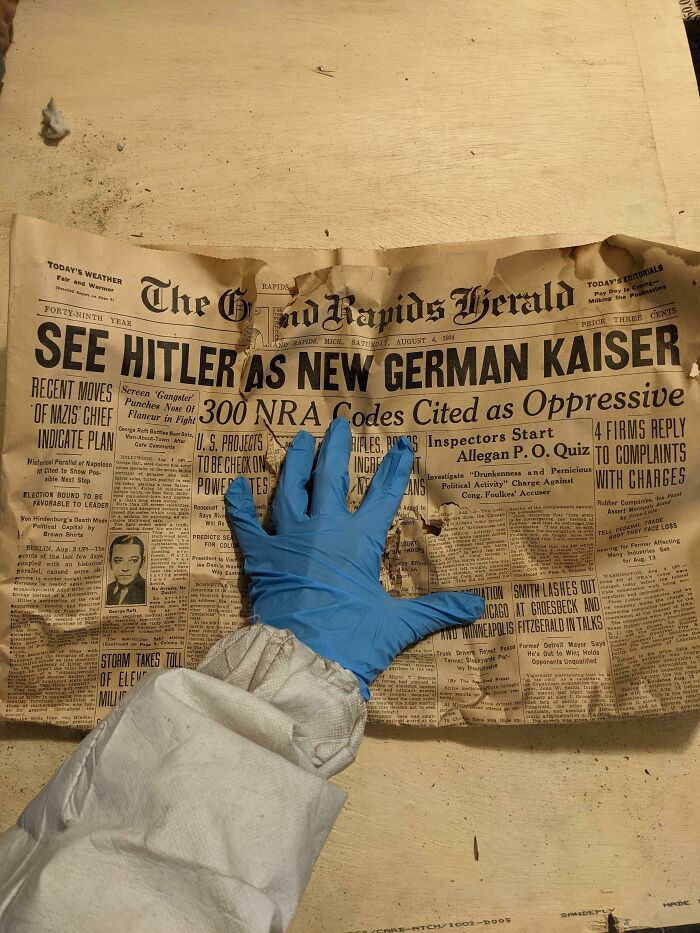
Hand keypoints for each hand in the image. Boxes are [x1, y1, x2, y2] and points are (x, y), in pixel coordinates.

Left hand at [225, 418, 484, 698]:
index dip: (395, 469)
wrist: (302, 662)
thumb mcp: (399, 625)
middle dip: (336, 449)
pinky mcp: (260, 558)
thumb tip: (478, 606)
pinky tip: (234, 485)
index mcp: (359, 541)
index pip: (383, 496)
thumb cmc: (353, 641)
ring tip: (299, 439)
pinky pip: (246, 526)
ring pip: (290, 490)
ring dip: (296, 463)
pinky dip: (239, 506)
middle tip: (338, 424)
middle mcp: (323, 530)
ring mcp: (288, 540)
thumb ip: (436, 610)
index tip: (402, 443)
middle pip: (331, 479)